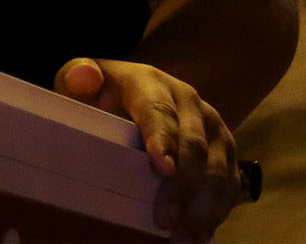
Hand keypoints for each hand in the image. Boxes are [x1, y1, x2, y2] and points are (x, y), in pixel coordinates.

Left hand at [56, 57, 243, 242]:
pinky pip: (229, 183)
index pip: (159, 111)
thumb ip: (76, 78)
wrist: (132, 94)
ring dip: (203, 205)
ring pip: (217, 167)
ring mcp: (211, 126)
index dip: (163, 139)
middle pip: (193, 145)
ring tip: (183, 235)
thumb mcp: (80, 82)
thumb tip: (84, 77)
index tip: (161, 169)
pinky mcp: (224, 150)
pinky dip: (217, 211)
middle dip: (182, 185)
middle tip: (165, 220)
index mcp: (152, 83)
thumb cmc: (102, 95)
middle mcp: (189, 102)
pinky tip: (199, 234)